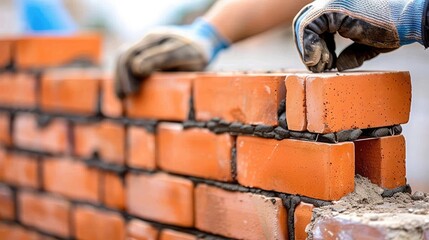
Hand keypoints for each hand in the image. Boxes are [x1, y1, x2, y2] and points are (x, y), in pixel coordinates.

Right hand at [114, 18, 228, 97]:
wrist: (204, 44)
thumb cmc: (198, 53)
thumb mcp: (185, 55)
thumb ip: (163, 59)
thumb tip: (137, 69)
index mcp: (155, 38)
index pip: (132, 55)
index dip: (127, 75)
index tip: (131, 92)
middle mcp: (148, 40)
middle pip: (124, 56)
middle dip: (121, 77)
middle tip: (124, 97)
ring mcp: (146, 46)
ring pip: (124, 59)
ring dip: (120, 77)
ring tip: (121, 97)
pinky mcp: (147, 53)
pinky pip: (129, 62)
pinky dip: (124, 76)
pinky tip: (125, 91)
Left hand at [293, 0, 425, 72]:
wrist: (410, 19)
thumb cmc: (395, 29)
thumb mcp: (368, 44)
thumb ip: (352, 54)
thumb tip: (338, 65)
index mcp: (339, 8)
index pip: (313, 25)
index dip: (312, 46)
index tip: (322, 63)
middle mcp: (332, 1)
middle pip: (304, 23)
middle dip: (307, 48)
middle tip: (317, 66)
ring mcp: (331, 2)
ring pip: (303, 25)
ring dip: (307, 50)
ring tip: (320, 65)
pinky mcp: (333, 8)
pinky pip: (307, 27)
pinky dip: (308, 45)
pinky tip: (317, 60)